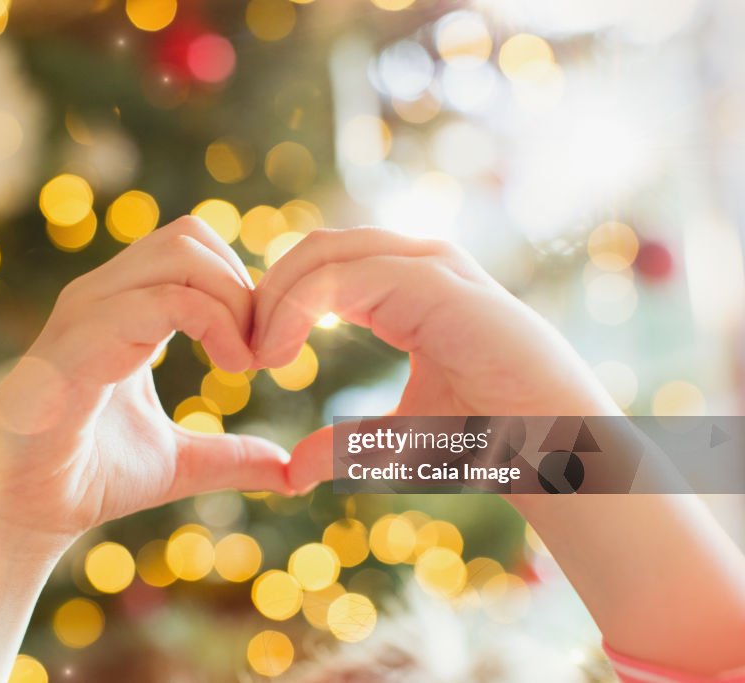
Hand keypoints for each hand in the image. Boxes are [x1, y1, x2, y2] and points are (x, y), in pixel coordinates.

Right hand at [0, 217, 291, 549]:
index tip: (264, 352)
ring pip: (180, 253)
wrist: (20, 515)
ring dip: (232, 300)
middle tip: (261, 352)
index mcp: (122, 310)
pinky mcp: (77, 346)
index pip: (192, 248)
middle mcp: (101, 298)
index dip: (241, 287)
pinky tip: (230, 367)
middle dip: (243, 285)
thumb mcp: (180, 463)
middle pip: (190, 235)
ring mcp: (86, 315)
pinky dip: (212, 323)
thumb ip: (232, 458)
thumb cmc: (88, 478)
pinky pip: (157, 302)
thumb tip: (291, 471)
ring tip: (246, 362)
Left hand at [251, 228, 620, 492]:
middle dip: (268, 293)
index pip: (320, 266)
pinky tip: (280, 353)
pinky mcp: (438, 283)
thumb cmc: (489, 440)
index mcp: (406, 288)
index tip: (251, 358)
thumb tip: (292, 469)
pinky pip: (349, 275)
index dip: (276, 304)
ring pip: (324, 252)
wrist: (554, 450)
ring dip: (278, 298)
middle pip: (314, 248)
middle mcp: (417, 264)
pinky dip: (302, 306)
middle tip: (243, 352)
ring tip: (258, 355)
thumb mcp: (398, 438)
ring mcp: (431, 266)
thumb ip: (347, 443)